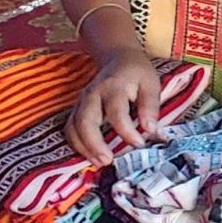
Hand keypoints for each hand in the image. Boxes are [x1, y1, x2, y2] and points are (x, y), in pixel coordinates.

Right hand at [65, 50, 164, 165]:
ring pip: (73, 127)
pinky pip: (70, 130)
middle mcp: (93, 94)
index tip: (140, 144)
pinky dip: (77, 145)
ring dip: (84, 148)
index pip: (116, 111)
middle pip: (85, 120)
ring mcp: (82, 102)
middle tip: (108, 161)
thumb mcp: (151, 84)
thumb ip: (151, 106)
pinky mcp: (77, 110)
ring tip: (100, 163)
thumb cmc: (137, 74)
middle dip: (94, 143)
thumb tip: (150, 130)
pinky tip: (91, 156)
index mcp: (113, 86)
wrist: (119, 59)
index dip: (127, 131)